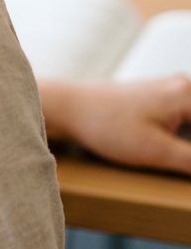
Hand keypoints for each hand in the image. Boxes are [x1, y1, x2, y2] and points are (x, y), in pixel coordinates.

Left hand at [38, 75, 190, 175]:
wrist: (69, 108)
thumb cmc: (108, 127)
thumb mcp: (157, 152)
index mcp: (187, 94)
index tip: (186, 161)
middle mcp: (183, 86)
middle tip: (178, 162)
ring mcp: (172, 91)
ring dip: (188, 149)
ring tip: (177, 160)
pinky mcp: (161, 100)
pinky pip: (188, 120)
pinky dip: (187, 141)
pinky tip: (180, 156)